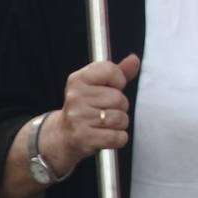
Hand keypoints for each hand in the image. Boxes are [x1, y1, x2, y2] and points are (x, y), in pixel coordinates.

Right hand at [40, 53, 140, 173]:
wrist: (63, 136)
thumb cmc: (85, 108)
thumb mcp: (97, 86)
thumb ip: (118, 72)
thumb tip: (134, 60)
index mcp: (78, 80)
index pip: (110, 70)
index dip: (118, 81)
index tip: (112, 88)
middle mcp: (75, 97)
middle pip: (118, 98)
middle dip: (119, 106)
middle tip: (105, 110)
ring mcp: (78, 118)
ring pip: (120, 118)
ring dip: (119, 123)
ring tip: (105, 123)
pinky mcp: (83, 138)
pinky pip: (117, 137)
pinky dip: (119, 138)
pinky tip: (107, 135)